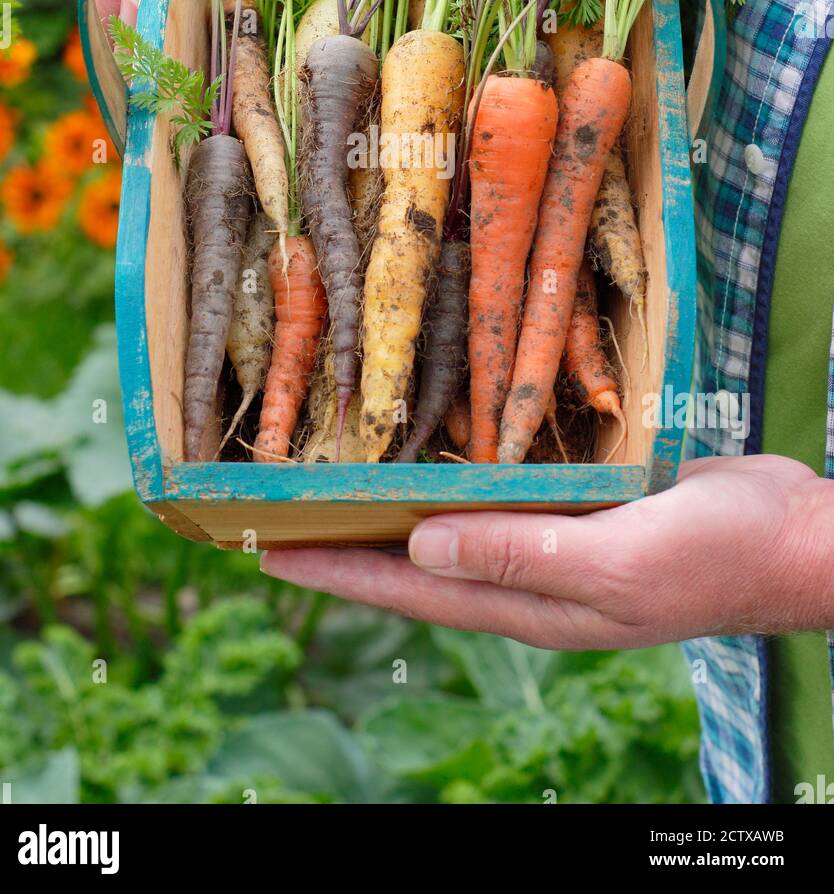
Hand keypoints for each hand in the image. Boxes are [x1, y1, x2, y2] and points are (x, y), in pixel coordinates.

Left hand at [261, 455, 833, 647]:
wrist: (793, 533)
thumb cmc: (714, 555)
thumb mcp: (617, 564)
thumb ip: (521, 556)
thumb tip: (420, 552)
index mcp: (530, 602)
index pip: (408, 590)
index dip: (335, 569)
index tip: (265, 550)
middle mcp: (529, 573)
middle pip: (417, 559)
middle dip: (348, 539)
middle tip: (279, 509)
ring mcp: (556, 537)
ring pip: (456, 519)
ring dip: (396, 502)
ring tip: (334, 475)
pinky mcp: (582, 499)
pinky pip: (501, 486)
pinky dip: (458, 470)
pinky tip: (433, 444)